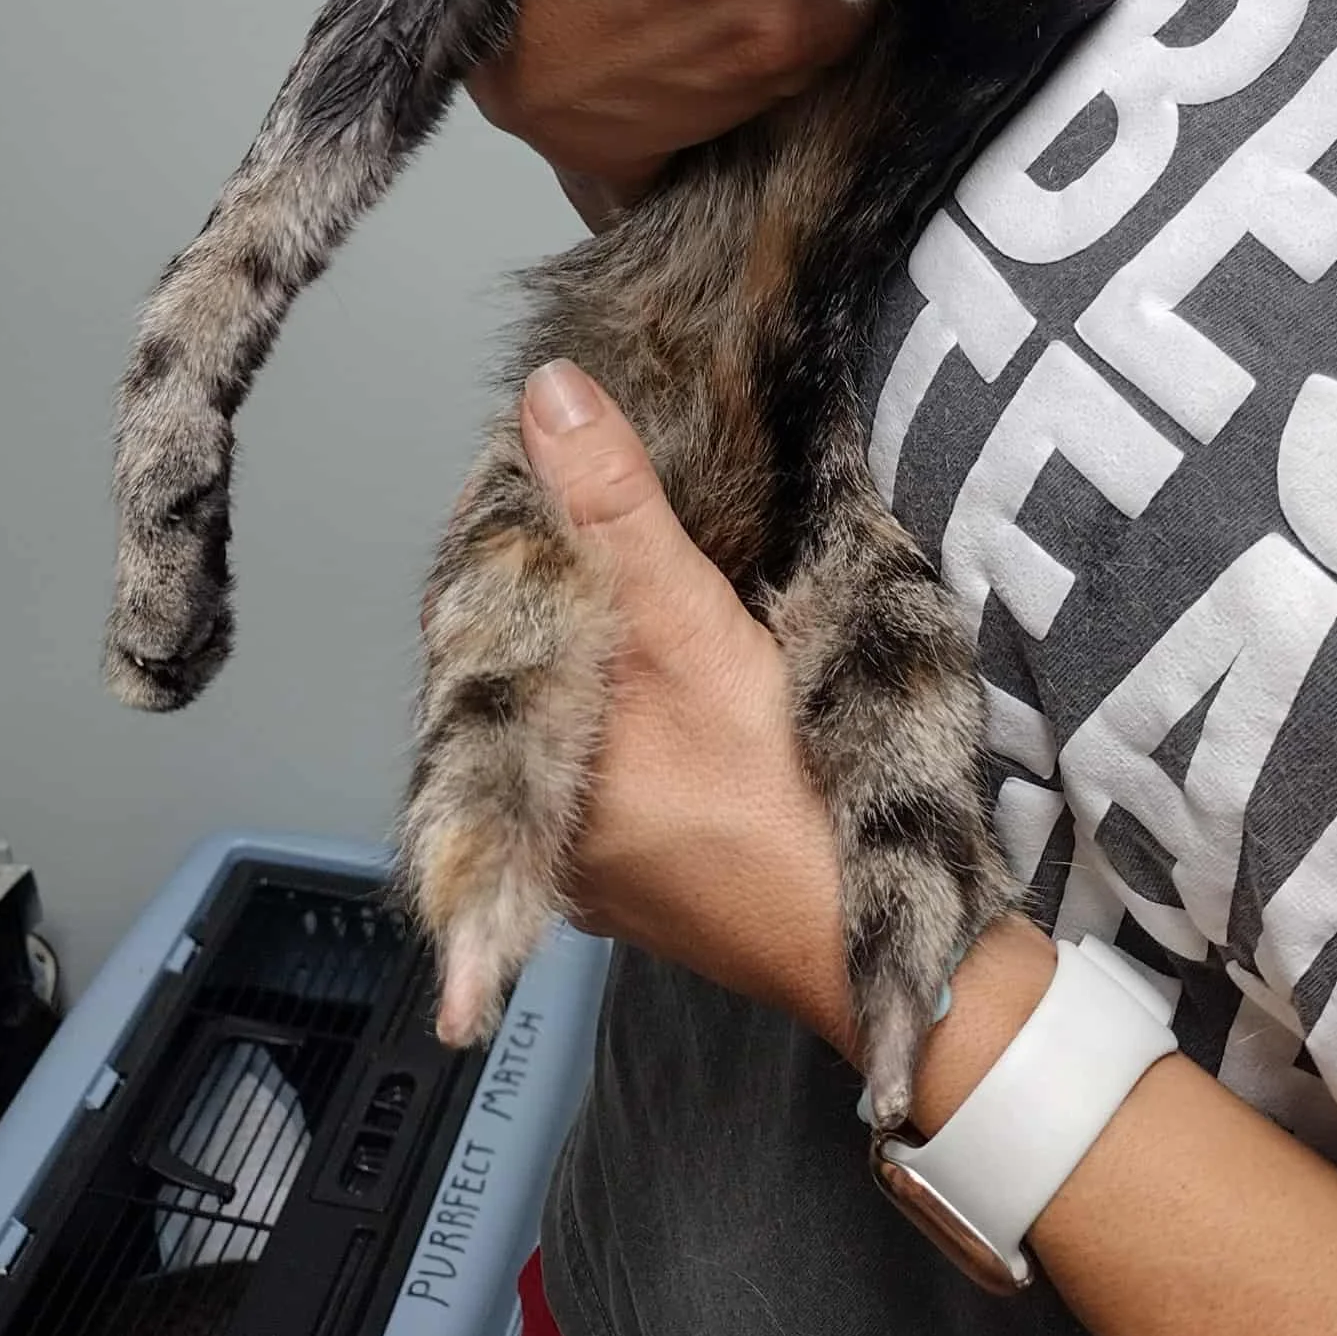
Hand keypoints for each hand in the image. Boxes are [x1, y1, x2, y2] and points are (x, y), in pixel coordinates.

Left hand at [518, 357, 856, 1050]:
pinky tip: (662, 656)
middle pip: (516, 658)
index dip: (511, 517)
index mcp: (508, 759)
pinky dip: (623, 697)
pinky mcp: (630, 872)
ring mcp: (577, 854)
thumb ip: (618, 511)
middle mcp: (521, 815)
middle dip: (549, 573)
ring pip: (560, 707)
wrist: (861, 944)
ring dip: (589, 634)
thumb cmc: (778, 797)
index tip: (553, 446)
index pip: (475, 604)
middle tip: (603, 481)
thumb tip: (548, 391)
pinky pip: (601, 757)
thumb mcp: (696, 630)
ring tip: (632, 549)